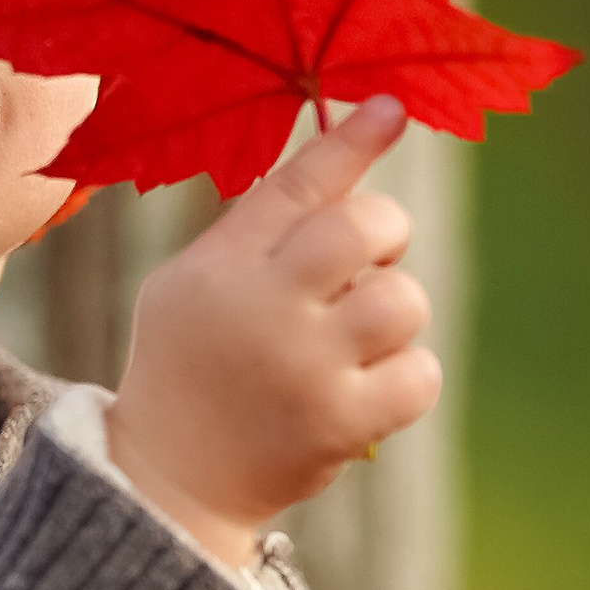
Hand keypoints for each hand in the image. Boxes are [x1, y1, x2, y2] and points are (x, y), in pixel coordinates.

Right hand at [104, 95, 436, 563]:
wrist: (168, 482)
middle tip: (369, 264)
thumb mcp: (191, 285)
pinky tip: (369, 389)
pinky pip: (421, 373)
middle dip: (387, 232)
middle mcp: (262, 307)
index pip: (298, 184)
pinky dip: (407, 376)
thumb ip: (257, 232)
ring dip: (394, 312)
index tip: (393, 108)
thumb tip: (349, 165)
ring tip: (359, 338)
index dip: (352, 140)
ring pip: (404, 300)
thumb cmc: (191, 366)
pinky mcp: (340, 424)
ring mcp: (304, 367)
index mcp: (222, 264)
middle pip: (366, 227)